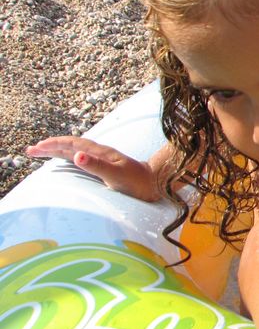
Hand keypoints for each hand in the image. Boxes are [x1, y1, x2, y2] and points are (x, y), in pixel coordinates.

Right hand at [26, 136, 161, 201]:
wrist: (157, 184)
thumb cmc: (138, 182)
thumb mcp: (116, 175)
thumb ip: (97, 166)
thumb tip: (76, 156)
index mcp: (101, 153)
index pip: (73, 144)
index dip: (54, 145)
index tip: (37, 147)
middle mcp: (101, 154)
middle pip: (71, 146)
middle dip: (51, 147)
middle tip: (30, 150)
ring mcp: (104, 160)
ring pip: (76, 151)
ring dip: (58, 151)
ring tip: (40, 153)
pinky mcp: (107, 168)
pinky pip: (83, 160)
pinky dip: (69, 158)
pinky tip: (66, 161)